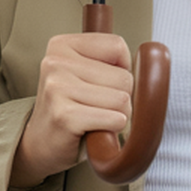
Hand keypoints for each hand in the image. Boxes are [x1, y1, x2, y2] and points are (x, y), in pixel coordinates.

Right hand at [10, 33, 132, 187]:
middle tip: (95, 108)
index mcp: (62, 45)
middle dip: (120, 98)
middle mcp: (56, 62)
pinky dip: (112, 129)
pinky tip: (92, 130)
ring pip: (122, 99)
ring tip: (94, 119)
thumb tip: (151, 63)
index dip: (120, 70)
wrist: (39, 144)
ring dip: (117, 115)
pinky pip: (115, 119)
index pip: (118, 46)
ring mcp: (57, 88)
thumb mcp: (84, 73)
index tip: (100, 84)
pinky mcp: (65, 115)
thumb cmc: (69, 108)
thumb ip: (109, 61)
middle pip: (124, 77)